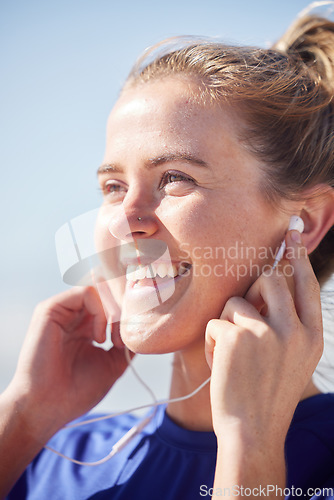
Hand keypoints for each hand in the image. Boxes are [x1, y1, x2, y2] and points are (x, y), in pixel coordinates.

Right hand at [6, 285, 128, 441]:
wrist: (49, 406)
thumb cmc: (76, 391)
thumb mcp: (112, 364)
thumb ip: (126, 342)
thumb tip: (141, 328)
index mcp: (86, 328)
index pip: (112, 303)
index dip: (128, 313)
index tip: (133, 338)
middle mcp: (74, 316)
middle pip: (108, 293)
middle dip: (124, 310)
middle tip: (126, 335)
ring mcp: (62, 311)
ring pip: (100, 289)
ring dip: (114, 312)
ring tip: (112, 340)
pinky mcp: (51, 309)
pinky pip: (86, 292)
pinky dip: (100, 311)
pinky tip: (99, 337)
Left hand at [205, 230, 322, 443]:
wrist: (252, 433)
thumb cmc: (266, 393)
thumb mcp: (292, 357)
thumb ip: (288, 322)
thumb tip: (267, 282)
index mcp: (312, 336)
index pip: (306, 285)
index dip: (297, 257)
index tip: (290, 233)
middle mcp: (295, 331)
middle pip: (269, 280)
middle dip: (251, 291)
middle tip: (244, 314)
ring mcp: (269, 333)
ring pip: (238, 301)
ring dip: (229, 323)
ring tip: (235, 354)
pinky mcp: (239, 337)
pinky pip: (218, 321)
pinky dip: (215, 341)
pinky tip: (223, 365)